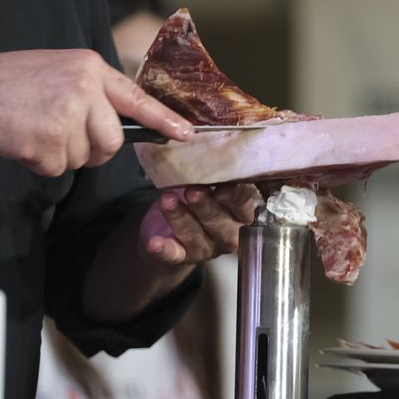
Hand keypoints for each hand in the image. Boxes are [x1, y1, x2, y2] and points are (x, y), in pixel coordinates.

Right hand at [0, 49, 192, 175]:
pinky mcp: (47, 140)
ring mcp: (66, 113)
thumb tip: (118, 127)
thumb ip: (91, 93)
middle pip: (112, 141)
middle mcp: (84, 88)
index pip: (136, 98)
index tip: (188, 135)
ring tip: (35, 129)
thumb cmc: (11, 84)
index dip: (164, 120)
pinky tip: (22, 140)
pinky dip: (39, 163)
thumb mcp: (60, 72)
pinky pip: (56, 169)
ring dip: (61, 156)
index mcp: (90, 67)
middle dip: (93, 151)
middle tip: (62, 137)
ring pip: (83, 158)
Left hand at [138, 182, 262, 264]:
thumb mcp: (208, 182)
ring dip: (181, 218)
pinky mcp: (182, 256)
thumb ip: (215, 172)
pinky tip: (154, 243)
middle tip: (193, 191)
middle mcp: (228, 233)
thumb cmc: (195, 195)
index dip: (236, 196)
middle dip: (206, 206)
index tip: (224, 185)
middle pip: (222, 223)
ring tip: (167, 200)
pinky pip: (174, 254)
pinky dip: (164, 249)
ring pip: (196, 236)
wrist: (170, 227)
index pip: (244, 205)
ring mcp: (207, 248)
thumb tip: (213, 142)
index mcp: (240, 213)